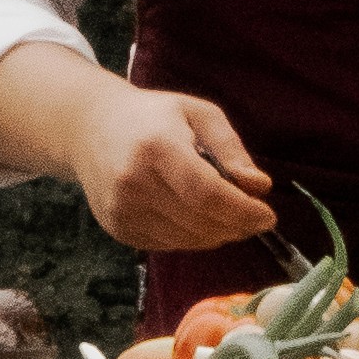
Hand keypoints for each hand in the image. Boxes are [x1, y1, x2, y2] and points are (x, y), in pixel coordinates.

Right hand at [75, 84, 282, 252]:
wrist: (90, 128)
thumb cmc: (153, 117)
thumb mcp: (198, 114)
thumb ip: (231, 149)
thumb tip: (259, 186)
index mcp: (157, 147)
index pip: (207, 194)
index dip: (243, 211)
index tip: (268, 216)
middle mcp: (134, 183)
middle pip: (200, 222)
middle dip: (237, 226)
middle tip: (255, 217)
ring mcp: (121, 210)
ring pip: (187, 240)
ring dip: (217, 234)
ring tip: (228, 214)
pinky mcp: (117, 228)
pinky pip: (168, 245)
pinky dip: (192, 237)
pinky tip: (196, 216)